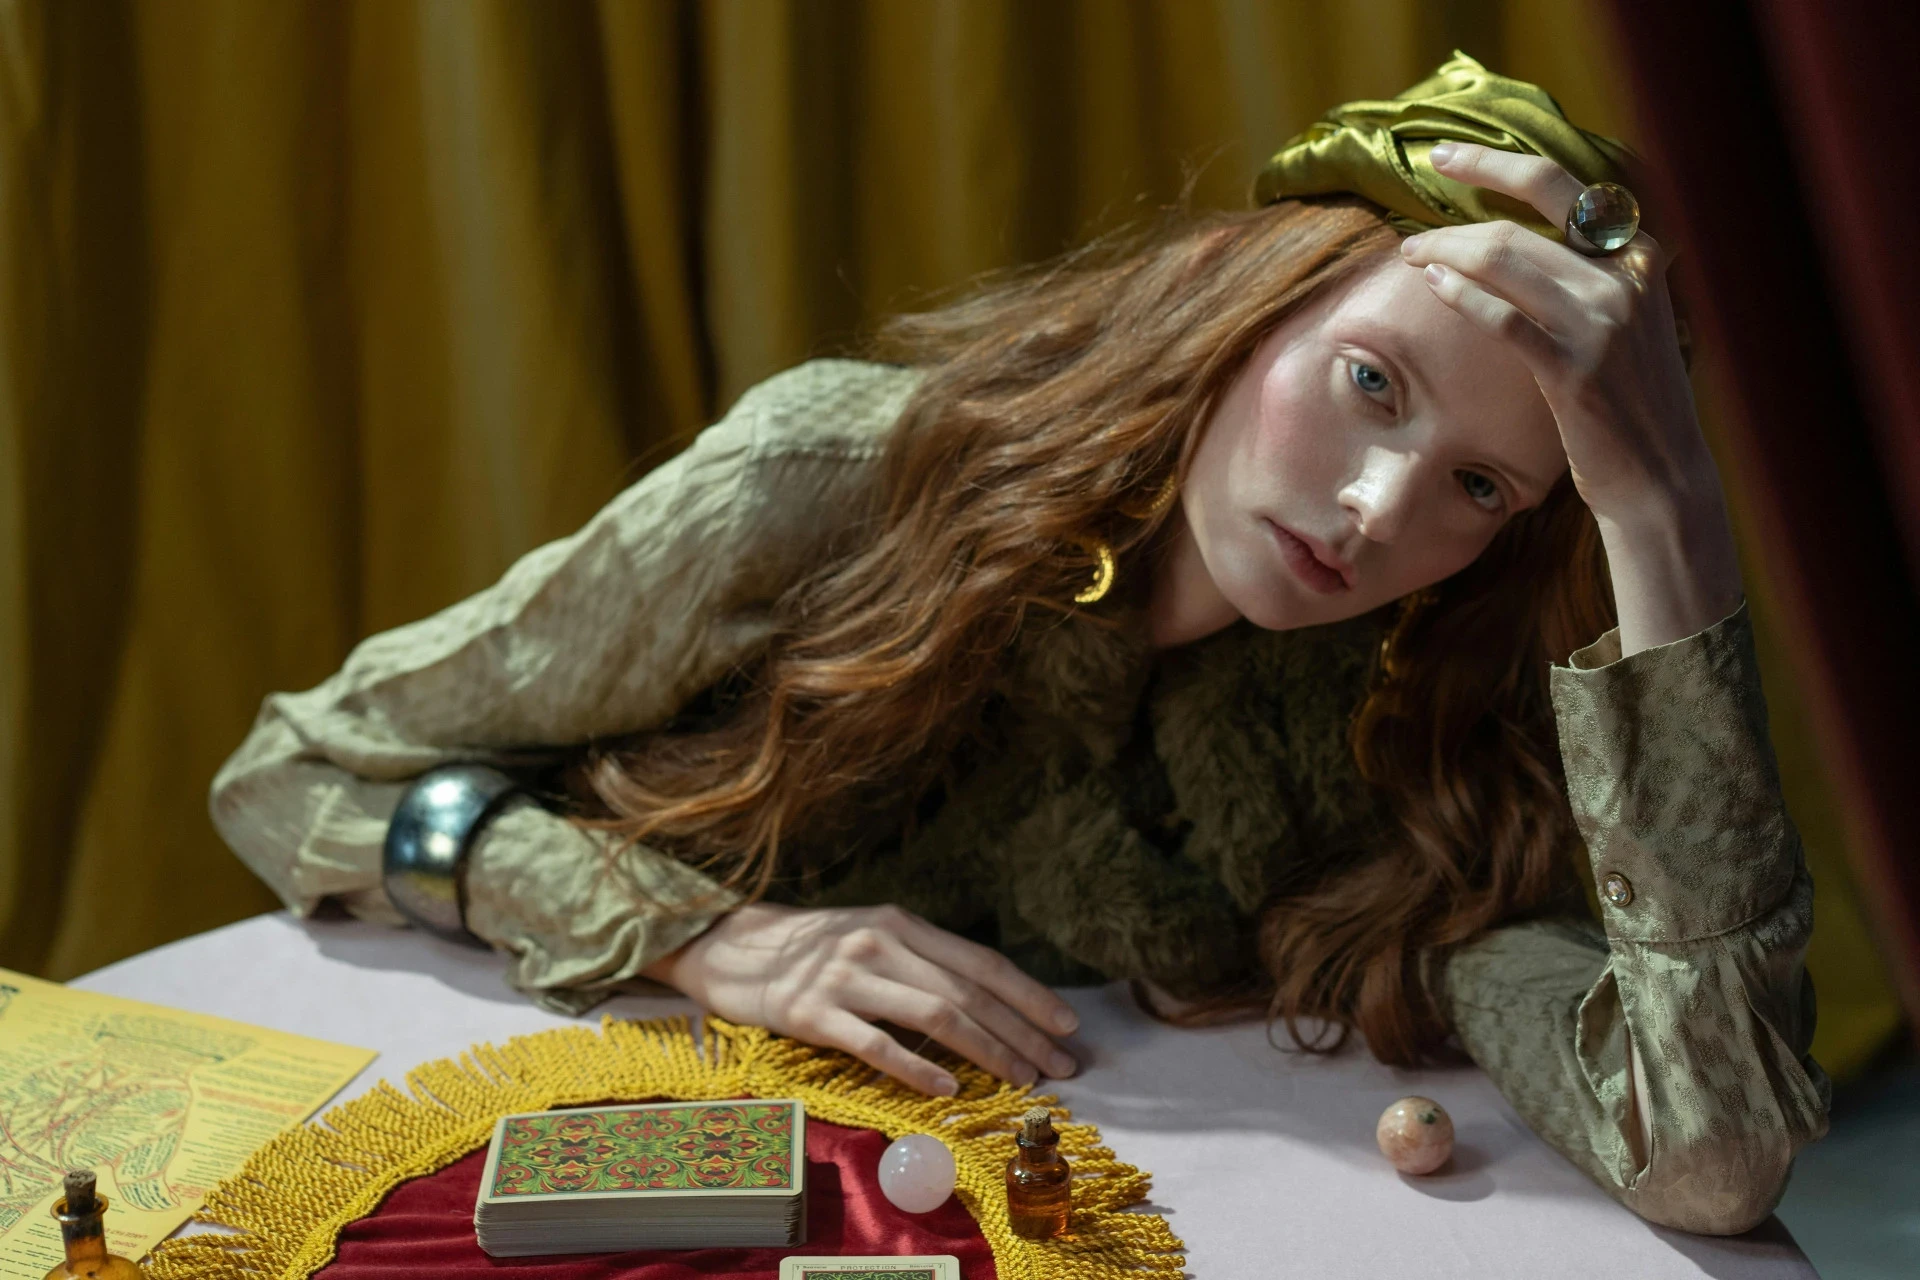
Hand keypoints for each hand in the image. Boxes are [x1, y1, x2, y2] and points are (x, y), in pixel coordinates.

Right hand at [642, 901, 1080, 1095]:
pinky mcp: (815, 1014)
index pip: (981, 962)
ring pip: (935, 1016)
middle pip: (968, 992)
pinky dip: (917, 1069)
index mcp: (902, 924)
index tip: (1066, 1025)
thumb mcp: (871, 937)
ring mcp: (847, 978)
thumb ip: (921, 962)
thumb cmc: (811, 950)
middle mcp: (882, 944)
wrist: (729, 946)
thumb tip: (987, 1002)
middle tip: (1060, 1065)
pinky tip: (948, 1091)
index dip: (1029, 995)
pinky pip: (876, 1045)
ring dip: (987, 1051)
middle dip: (1023, 1032)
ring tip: (1021, 1079)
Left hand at [1399, 141, 1741, 651]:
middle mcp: (1624, 276)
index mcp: (1638, 253)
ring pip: (1504, 259)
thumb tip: (1520, 234)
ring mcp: (1602, 322)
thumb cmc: (1630, 396)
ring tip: (1413, 255)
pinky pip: (1502, 318)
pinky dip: (1460, 295)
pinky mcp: (1574, 370)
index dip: (1497, 162)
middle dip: (1460, 204)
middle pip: (1523, 215)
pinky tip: (1433, 285)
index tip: (1448, 156)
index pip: (1563, 182)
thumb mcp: (1626, 316)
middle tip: (1415, 212)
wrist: (1660, 473)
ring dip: (1445, 251)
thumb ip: (1589, 271)